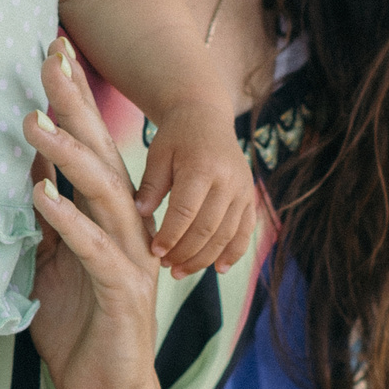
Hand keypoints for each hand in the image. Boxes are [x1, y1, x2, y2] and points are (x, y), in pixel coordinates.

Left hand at [22, 45, 168, 388]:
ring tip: (33, 122)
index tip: (51, 51)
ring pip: (102, 192)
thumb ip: (45, 217)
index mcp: (109, 215)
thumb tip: (25, 169)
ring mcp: (130, 256)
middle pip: (101, 152)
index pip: (90, 144)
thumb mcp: (51, 261)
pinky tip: (41, 197)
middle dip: (75, 104)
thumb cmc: (80, 327)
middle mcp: (127, 226)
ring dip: (66, 155)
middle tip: (50, 56)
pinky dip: (68, 221)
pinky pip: (94, 249)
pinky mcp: (124, 291)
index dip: (73, 99)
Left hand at [135, 101, 255, 276]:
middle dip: (185, 253)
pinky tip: (219, 269)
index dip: (170, 236)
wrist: (207, 116)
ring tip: (181, 271)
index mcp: (202, 167)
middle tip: (166, 267)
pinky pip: (245, 231)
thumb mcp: (158, 154)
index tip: (155, 252)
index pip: (185, 211)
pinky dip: (234, 252)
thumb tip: (139, 215)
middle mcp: (228, 180)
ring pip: (226, 235)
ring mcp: (243, 190)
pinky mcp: (250, 196)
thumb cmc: (176, 136)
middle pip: (208, 228)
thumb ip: (150, 185)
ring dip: (205, 258)